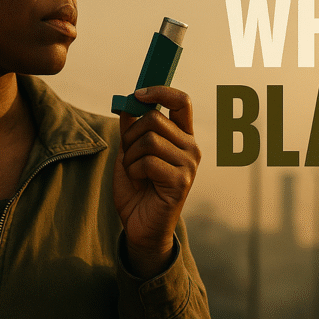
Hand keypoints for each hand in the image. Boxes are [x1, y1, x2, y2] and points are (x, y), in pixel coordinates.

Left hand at [114, 85, 200, 278]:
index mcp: (182, 136)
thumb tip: (127, 103)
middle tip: (129, 155)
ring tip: (135, 172)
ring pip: (149, 139)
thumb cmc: (137, 190)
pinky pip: (148, 161)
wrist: (140, 227)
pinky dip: (134, 171)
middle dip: (130, 134)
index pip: (181, 102)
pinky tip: (140, 183)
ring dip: (130, 156)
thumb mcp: (130, 153)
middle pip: (154, 119)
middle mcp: (191, 147)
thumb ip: (131, 129)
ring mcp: (189, 165)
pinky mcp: (181, 181)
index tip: (137, 94)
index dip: (160, 91)